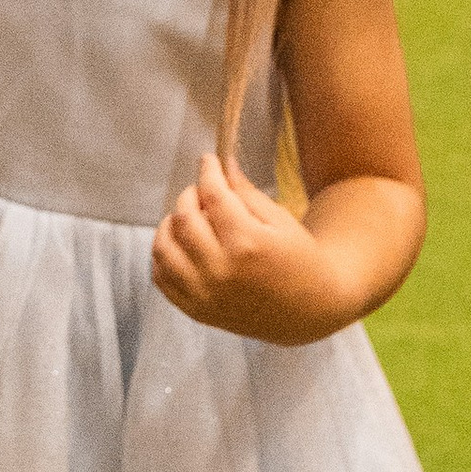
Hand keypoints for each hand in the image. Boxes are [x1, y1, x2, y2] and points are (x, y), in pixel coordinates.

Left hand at [151, 152, 347, 344]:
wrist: (308, 310)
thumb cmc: (300, 260)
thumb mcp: (281, 221)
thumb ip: (246, 193)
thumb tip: (223, 164)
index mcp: (247, 243)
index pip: (212, 195)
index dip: (208, 171)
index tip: (208, 161)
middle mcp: (221, 270)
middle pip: (183, 218)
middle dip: (189, 195)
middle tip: (202, 191)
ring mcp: (204, 294)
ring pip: (163, 248)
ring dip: (170, 224)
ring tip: (188, 217)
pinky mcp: (196, 310)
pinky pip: (162, 279)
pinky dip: (163, 256)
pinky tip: (180, 244)